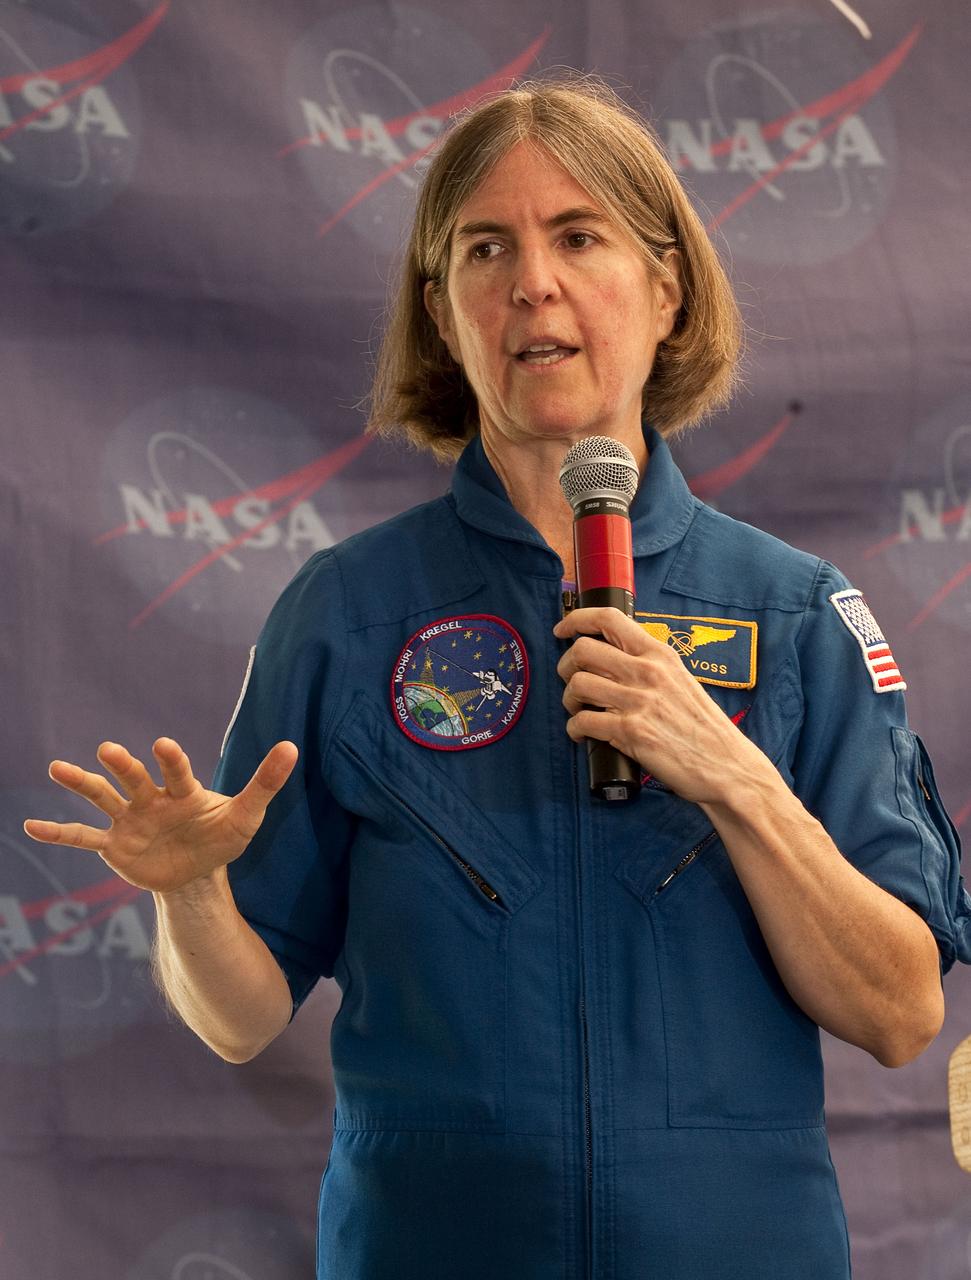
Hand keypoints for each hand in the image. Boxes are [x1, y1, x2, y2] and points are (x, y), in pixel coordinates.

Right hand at [23, 737, 297, 893]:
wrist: (197, 872)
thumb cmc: (222, 836)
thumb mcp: (247, 815)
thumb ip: (265, 783)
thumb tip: (293, 746)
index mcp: (183, 791)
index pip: (176, 772)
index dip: (171, 760)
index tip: (162, 746)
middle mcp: (151, 799)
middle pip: (134, 779)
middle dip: (122, 766)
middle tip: (107, 751)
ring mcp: (130, 820)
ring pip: (103, 798)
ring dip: (81, 783)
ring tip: (57, 768)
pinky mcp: (115, 846)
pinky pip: (84, 837)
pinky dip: (59, 833)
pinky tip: (30, 827)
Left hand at [553, 607, 761, 804]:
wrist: (726, 766)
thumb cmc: (704, 728)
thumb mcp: (682, 681)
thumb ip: (650, 667)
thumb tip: (613, 659)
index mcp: (660, 655)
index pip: (609, 618)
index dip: (577, 619)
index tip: (562, 629)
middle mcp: (648, 672)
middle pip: (582, 650)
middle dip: (566, 665)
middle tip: (570, 681)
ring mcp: (638, 701)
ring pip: (577, 684)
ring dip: (569, 700)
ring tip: (580, 710)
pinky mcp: (631, 732)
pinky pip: (583, 721)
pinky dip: (575, 728)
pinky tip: (583, 733)